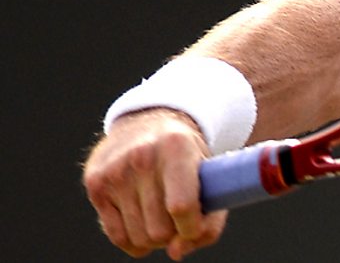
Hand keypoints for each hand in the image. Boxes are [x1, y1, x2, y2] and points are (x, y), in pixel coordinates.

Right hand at [83, 108, 227, 259]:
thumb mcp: (210, 176)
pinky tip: (143, 223)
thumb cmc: (187, 158)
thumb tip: (175, 253)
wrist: (148, 123)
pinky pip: (117, 236)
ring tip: (162, 218)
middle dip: (174, 234)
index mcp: (177, 148)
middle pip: (159, 229)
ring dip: (154, 238)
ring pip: (139, 238)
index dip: (191, 228)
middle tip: (178, 219)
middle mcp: (142, 156)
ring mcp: (114, 170)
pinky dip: (134, 240)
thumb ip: (210, 221)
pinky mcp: (95, 184)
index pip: (182, 206)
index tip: (194, 227)